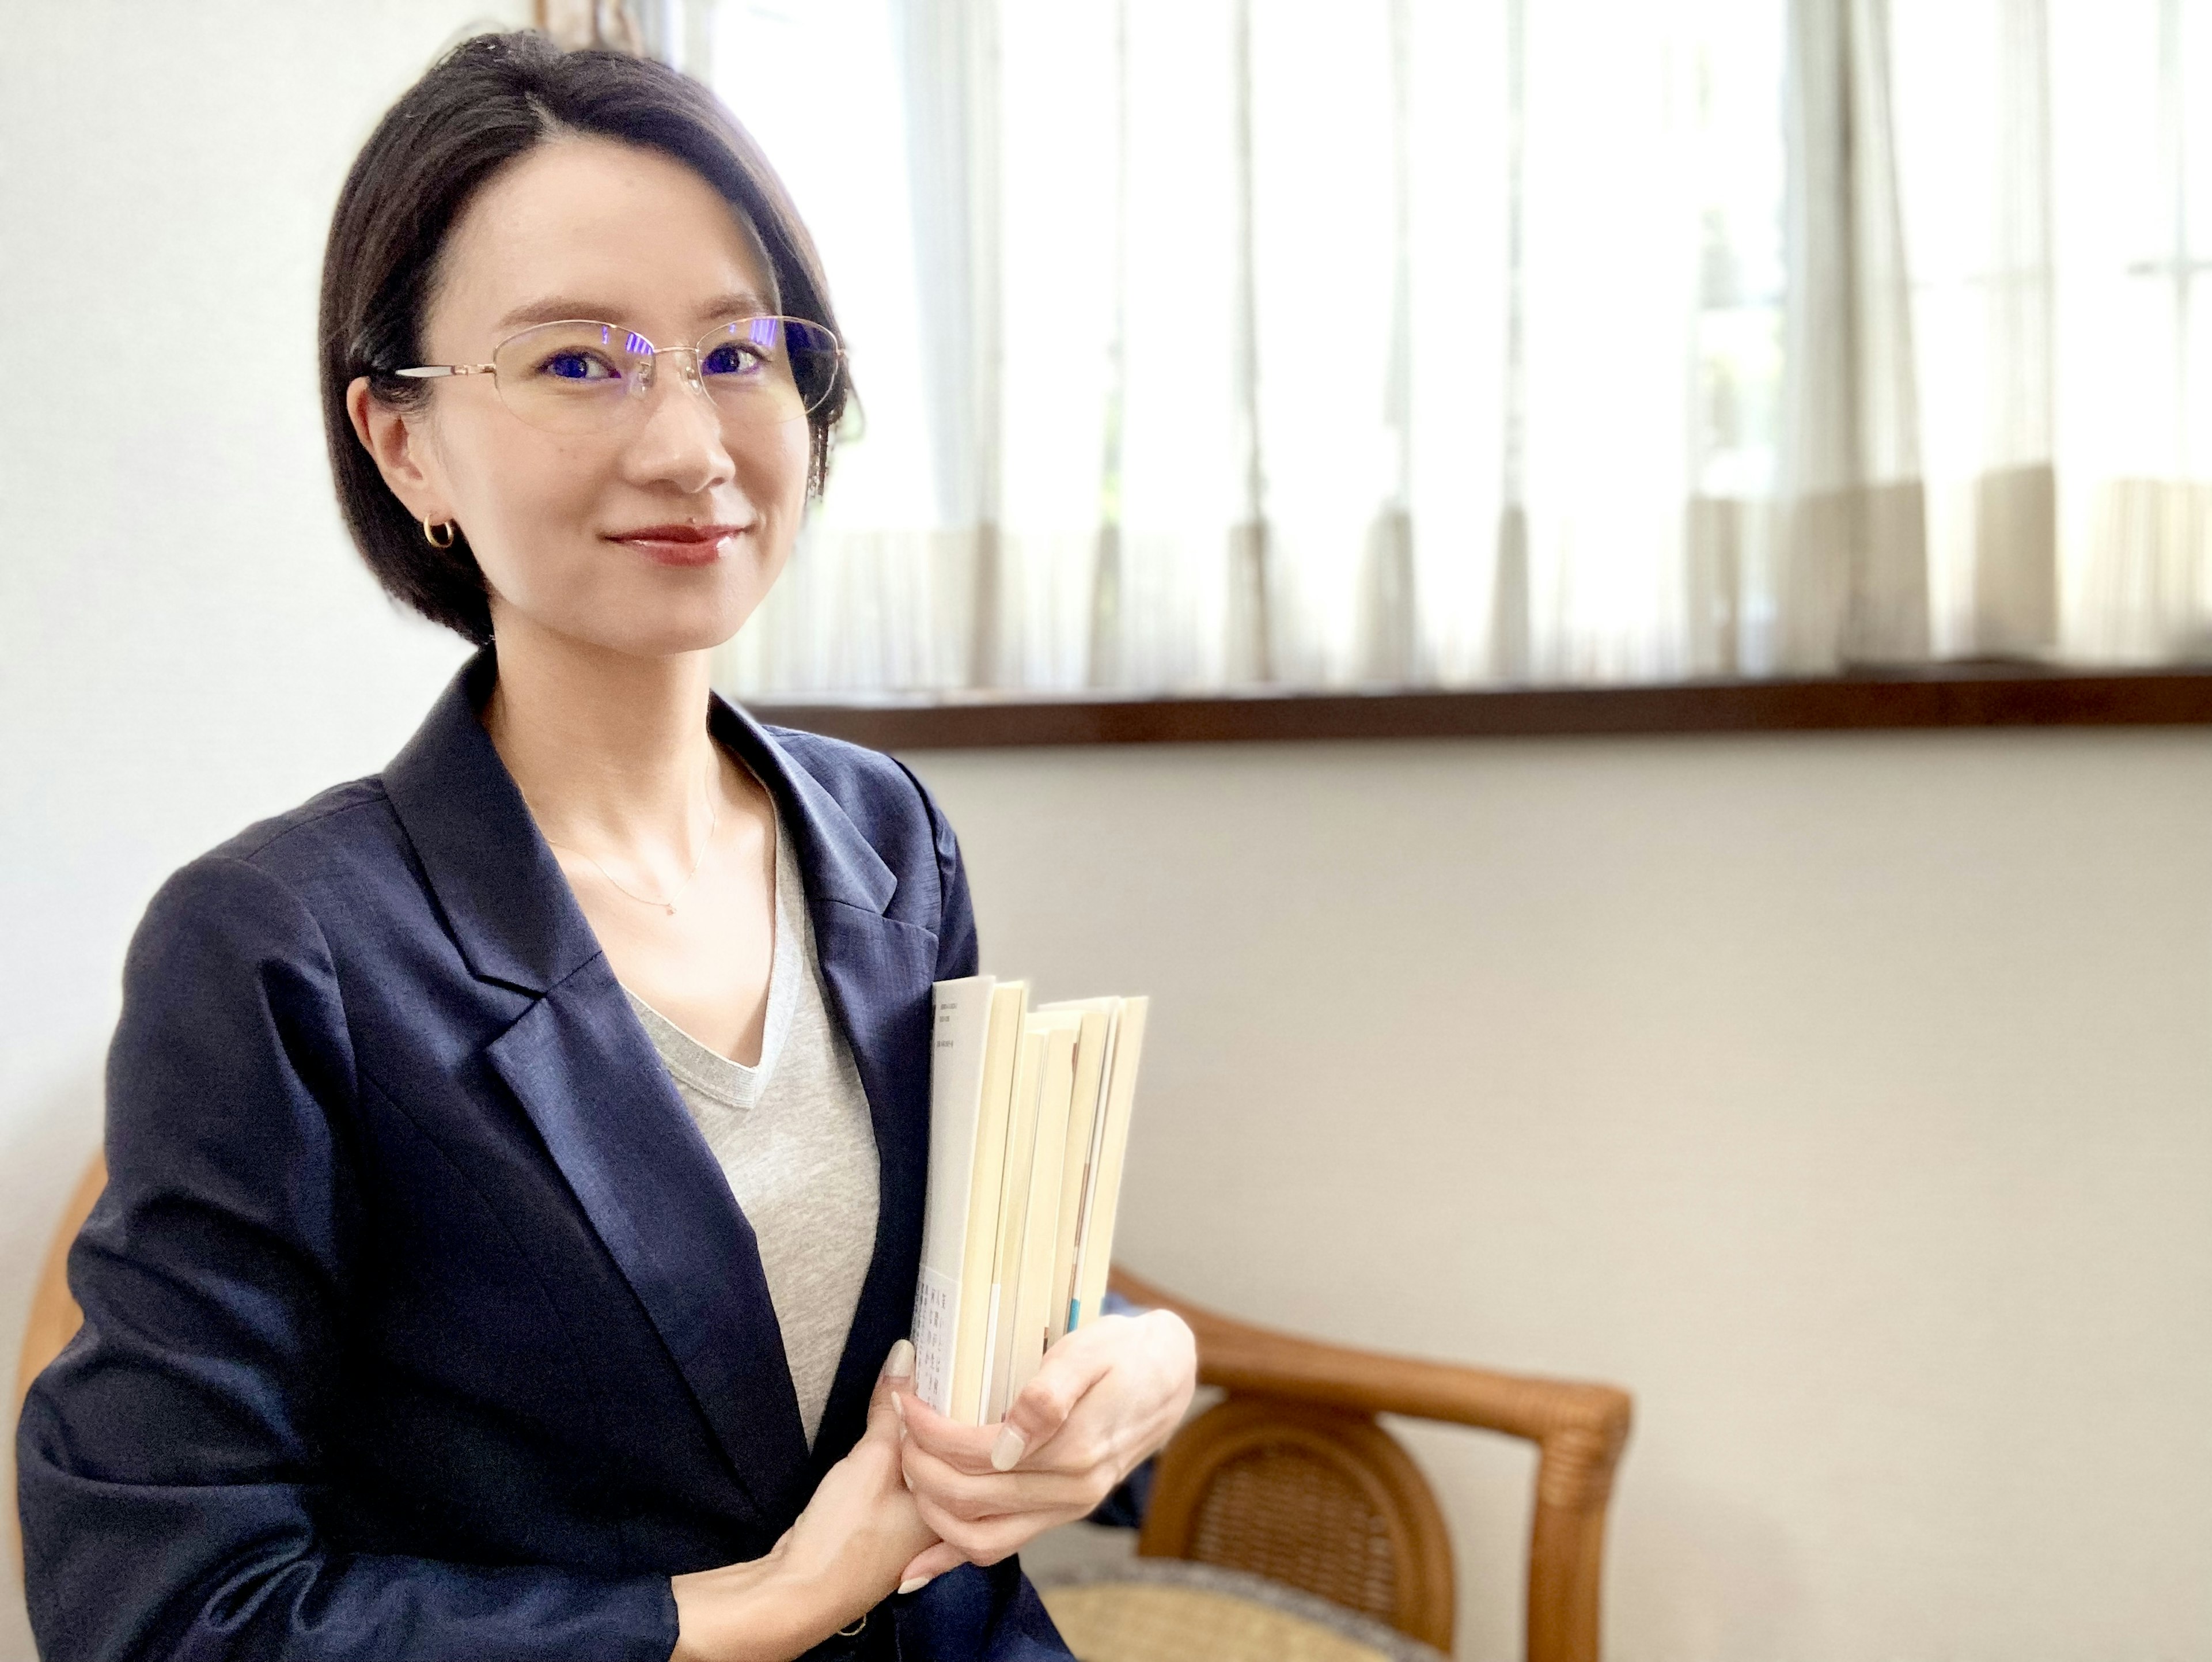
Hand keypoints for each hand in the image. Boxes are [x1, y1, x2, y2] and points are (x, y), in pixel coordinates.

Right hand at [671, 1341, 937, 1661]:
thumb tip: (904, 1358)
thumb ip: (891, 1410)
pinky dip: (900, 1457)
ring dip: (918, 1437)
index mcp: (957, 1507)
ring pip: (927, 1467)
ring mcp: (914, 1528)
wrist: (796, 1593)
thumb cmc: (843, 1538)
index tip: (951, 1360)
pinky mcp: (887, 1528)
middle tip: (930, 1366)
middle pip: (953, 1454)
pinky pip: (905, 1481)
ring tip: (906, 1393)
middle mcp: (944, 1520)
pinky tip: (887, 1437)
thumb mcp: (871, 1461)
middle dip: (942, 1415)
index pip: (970, 1442)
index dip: (962, 1401)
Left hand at [891, 1310, 1196, 1587]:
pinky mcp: (1059, 1515)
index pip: (979, 1453)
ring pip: (980, 1537)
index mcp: (1074, 1449)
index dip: (931, 1431)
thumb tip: (1008, 1438)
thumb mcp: (1090, 1351)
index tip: (905, 1401)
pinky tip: (917, 1568)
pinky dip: (954, 1558)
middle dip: (920, 1466)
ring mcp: (1066, 1510)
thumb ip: (1049, 1395)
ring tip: (906, 1467)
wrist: (1167, 1378)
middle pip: (970, 1498)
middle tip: (898, 1427)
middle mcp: (1071, 1492)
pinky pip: (1000, 1548)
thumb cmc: (1124, 1354)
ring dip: (931, 1509)